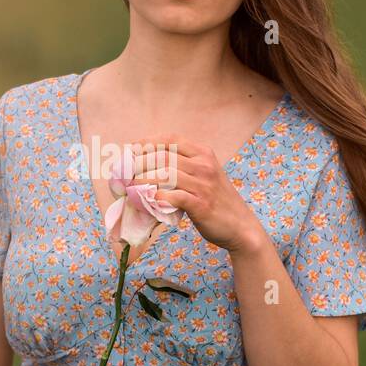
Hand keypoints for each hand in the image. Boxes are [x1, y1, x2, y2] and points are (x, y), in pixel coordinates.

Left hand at [131, 134, 262, 253]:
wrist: (241, 227)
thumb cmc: (217, 201)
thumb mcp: (204, 175)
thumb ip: (183, 167)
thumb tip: (147, 166)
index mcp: (203, 154)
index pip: (170, 139)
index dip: (146, 142)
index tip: (130, 150)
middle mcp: (204, 166)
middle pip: (163, 155)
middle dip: (138, 163)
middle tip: (124, 172)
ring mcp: (203, 185)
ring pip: (165, 174)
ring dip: (143, 181)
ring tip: (130, 188)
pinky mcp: (201, 205)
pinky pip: (173, 196)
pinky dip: (157, 198)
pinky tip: (148, 201)